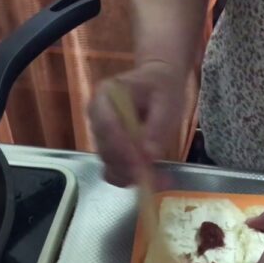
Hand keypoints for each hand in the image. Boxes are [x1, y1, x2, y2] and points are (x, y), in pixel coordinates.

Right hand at [87, 61, 186, 186]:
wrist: (158, 82)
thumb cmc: (163, 88)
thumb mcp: (168, 102)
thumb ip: (158, 127)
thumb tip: (148, 156)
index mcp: (106, 95)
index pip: (106, 125)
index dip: (122, 148)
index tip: (141, 165)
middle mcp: (96, 115)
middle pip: (105, 149)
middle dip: (129, 167)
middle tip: (157, 179)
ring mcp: (99, 134)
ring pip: (109, 163)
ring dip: (132, 175)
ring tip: (160, 180)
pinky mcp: (107, 148)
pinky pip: (113, 169)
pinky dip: (130, 177)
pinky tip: (151, 179)